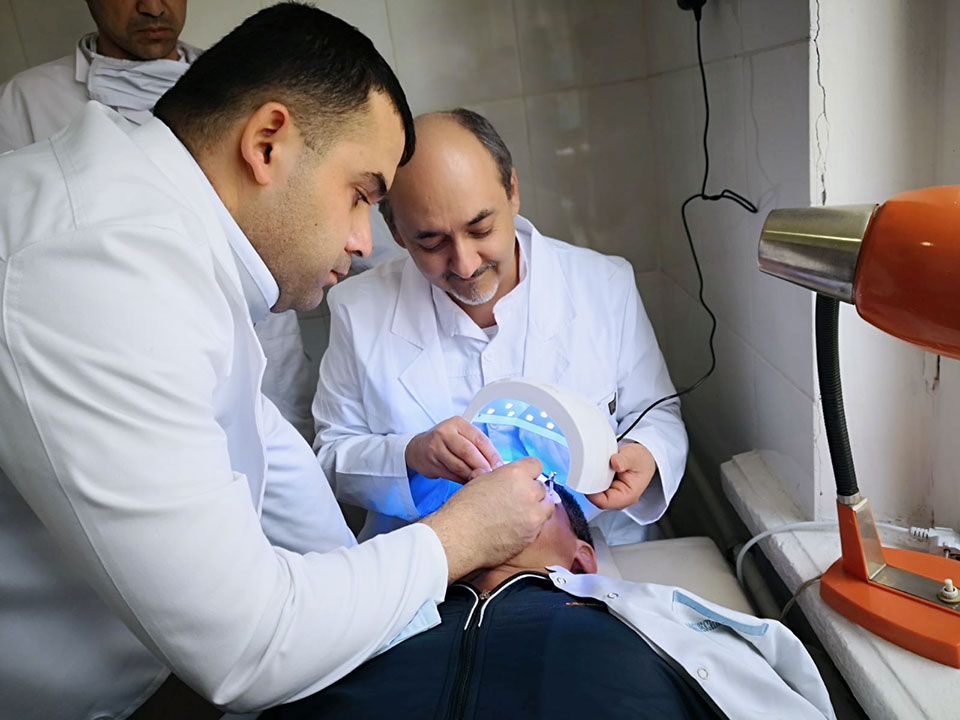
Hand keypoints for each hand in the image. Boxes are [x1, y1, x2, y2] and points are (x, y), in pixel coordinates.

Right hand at [405, 417, 502, 483]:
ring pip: (459, 466)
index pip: (479, 439)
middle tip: (492, 476)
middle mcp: (445, 433)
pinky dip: (463, 480)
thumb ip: (477, 445)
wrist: (418, 448)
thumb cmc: (446, 442)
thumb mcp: (461, 435)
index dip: (492, 454)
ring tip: (482, 480)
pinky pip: (452, 475)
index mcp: (457, 423)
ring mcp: (436, 448)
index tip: (500, 466)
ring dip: (473, 475)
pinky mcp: (431, 463)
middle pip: (468, 452)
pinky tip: (469, 483)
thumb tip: (498, 464)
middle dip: (483, 466)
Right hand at [420, 457, 553, 582]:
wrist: (460, 537)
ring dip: (537, 508)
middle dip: (531, 492)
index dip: (528, 472)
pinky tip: (515, 528)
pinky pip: (539, 526)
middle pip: (542, 487)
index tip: (524, 478)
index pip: (536, 465)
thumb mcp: (479, 480)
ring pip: (546, 507)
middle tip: (517, 499)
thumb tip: (500, 477)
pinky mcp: (532, 535)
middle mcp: (529, 493)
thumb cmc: (464, 509)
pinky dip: (531, 526)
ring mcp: (534, 516)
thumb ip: (498, 476)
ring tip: (520, 513)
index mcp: (516, 474)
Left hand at [586, 441, 656, 509]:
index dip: (592, 494)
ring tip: (593, 468)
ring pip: (595, 493)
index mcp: (628, 496)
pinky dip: (592, 479)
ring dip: (591, 482)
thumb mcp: (634, 456)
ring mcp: (613, 494)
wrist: (643, 458)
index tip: (585, 481)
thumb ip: (624, 460)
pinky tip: (594, 470)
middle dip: (590, 486)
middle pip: (597, 499)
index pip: (605, 502)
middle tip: (586, 470)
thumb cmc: (641, 460)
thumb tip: (615, 463)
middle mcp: (619, 498)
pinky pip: (595, 487)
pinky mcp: (607, 489)